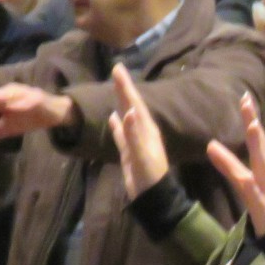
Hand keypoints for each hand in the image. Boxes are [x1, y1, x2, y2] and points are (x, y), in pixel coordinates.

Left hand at [0, 83, 77, 143]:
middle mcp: (15, 93)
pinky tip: (12, 108)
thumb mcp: (11, 125)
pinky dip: (20, 105)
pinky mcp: (37, 102)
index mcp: (7, 97)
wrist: (55, 112)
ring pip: (10, 98)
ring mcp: (26, 96)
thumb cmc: (31, 116)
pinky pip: (27, 104)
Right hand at [109, 64, 170, 199]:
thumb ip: (133, 134)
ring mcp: (136, 141)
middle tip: (116, 71)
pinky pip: (121, 134)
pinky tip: (112, 117)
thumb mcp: (141, 154)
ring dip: (121, 103)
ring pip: (127, 117)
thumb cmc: (149, 175)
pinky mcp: (130, 152)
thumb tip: (126, 111)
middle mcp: (143, 131)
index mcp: (147, 129)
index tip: (118, 68)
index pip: (134, 102)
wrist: (152, 196)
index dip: (126, 86)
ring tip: (115, 88)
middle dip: (124, 89)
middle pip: (131, 105)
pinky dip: (117, 125)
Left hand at [207, 94, 264, 235]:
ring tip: (253, 126)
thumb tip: (211, 145)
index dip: (251, 117)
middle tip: (246, 101)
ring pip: (262, 161)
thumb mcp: (248, 180)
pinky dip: (243, 176)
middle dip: (254, 122)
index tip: (245, 96)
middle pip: (261, 143)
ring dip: (258, 144)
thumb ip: (230, 163)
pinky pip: (249, 187)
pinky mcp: (260, 201)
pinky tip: (238, 171)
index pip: (258, 137)